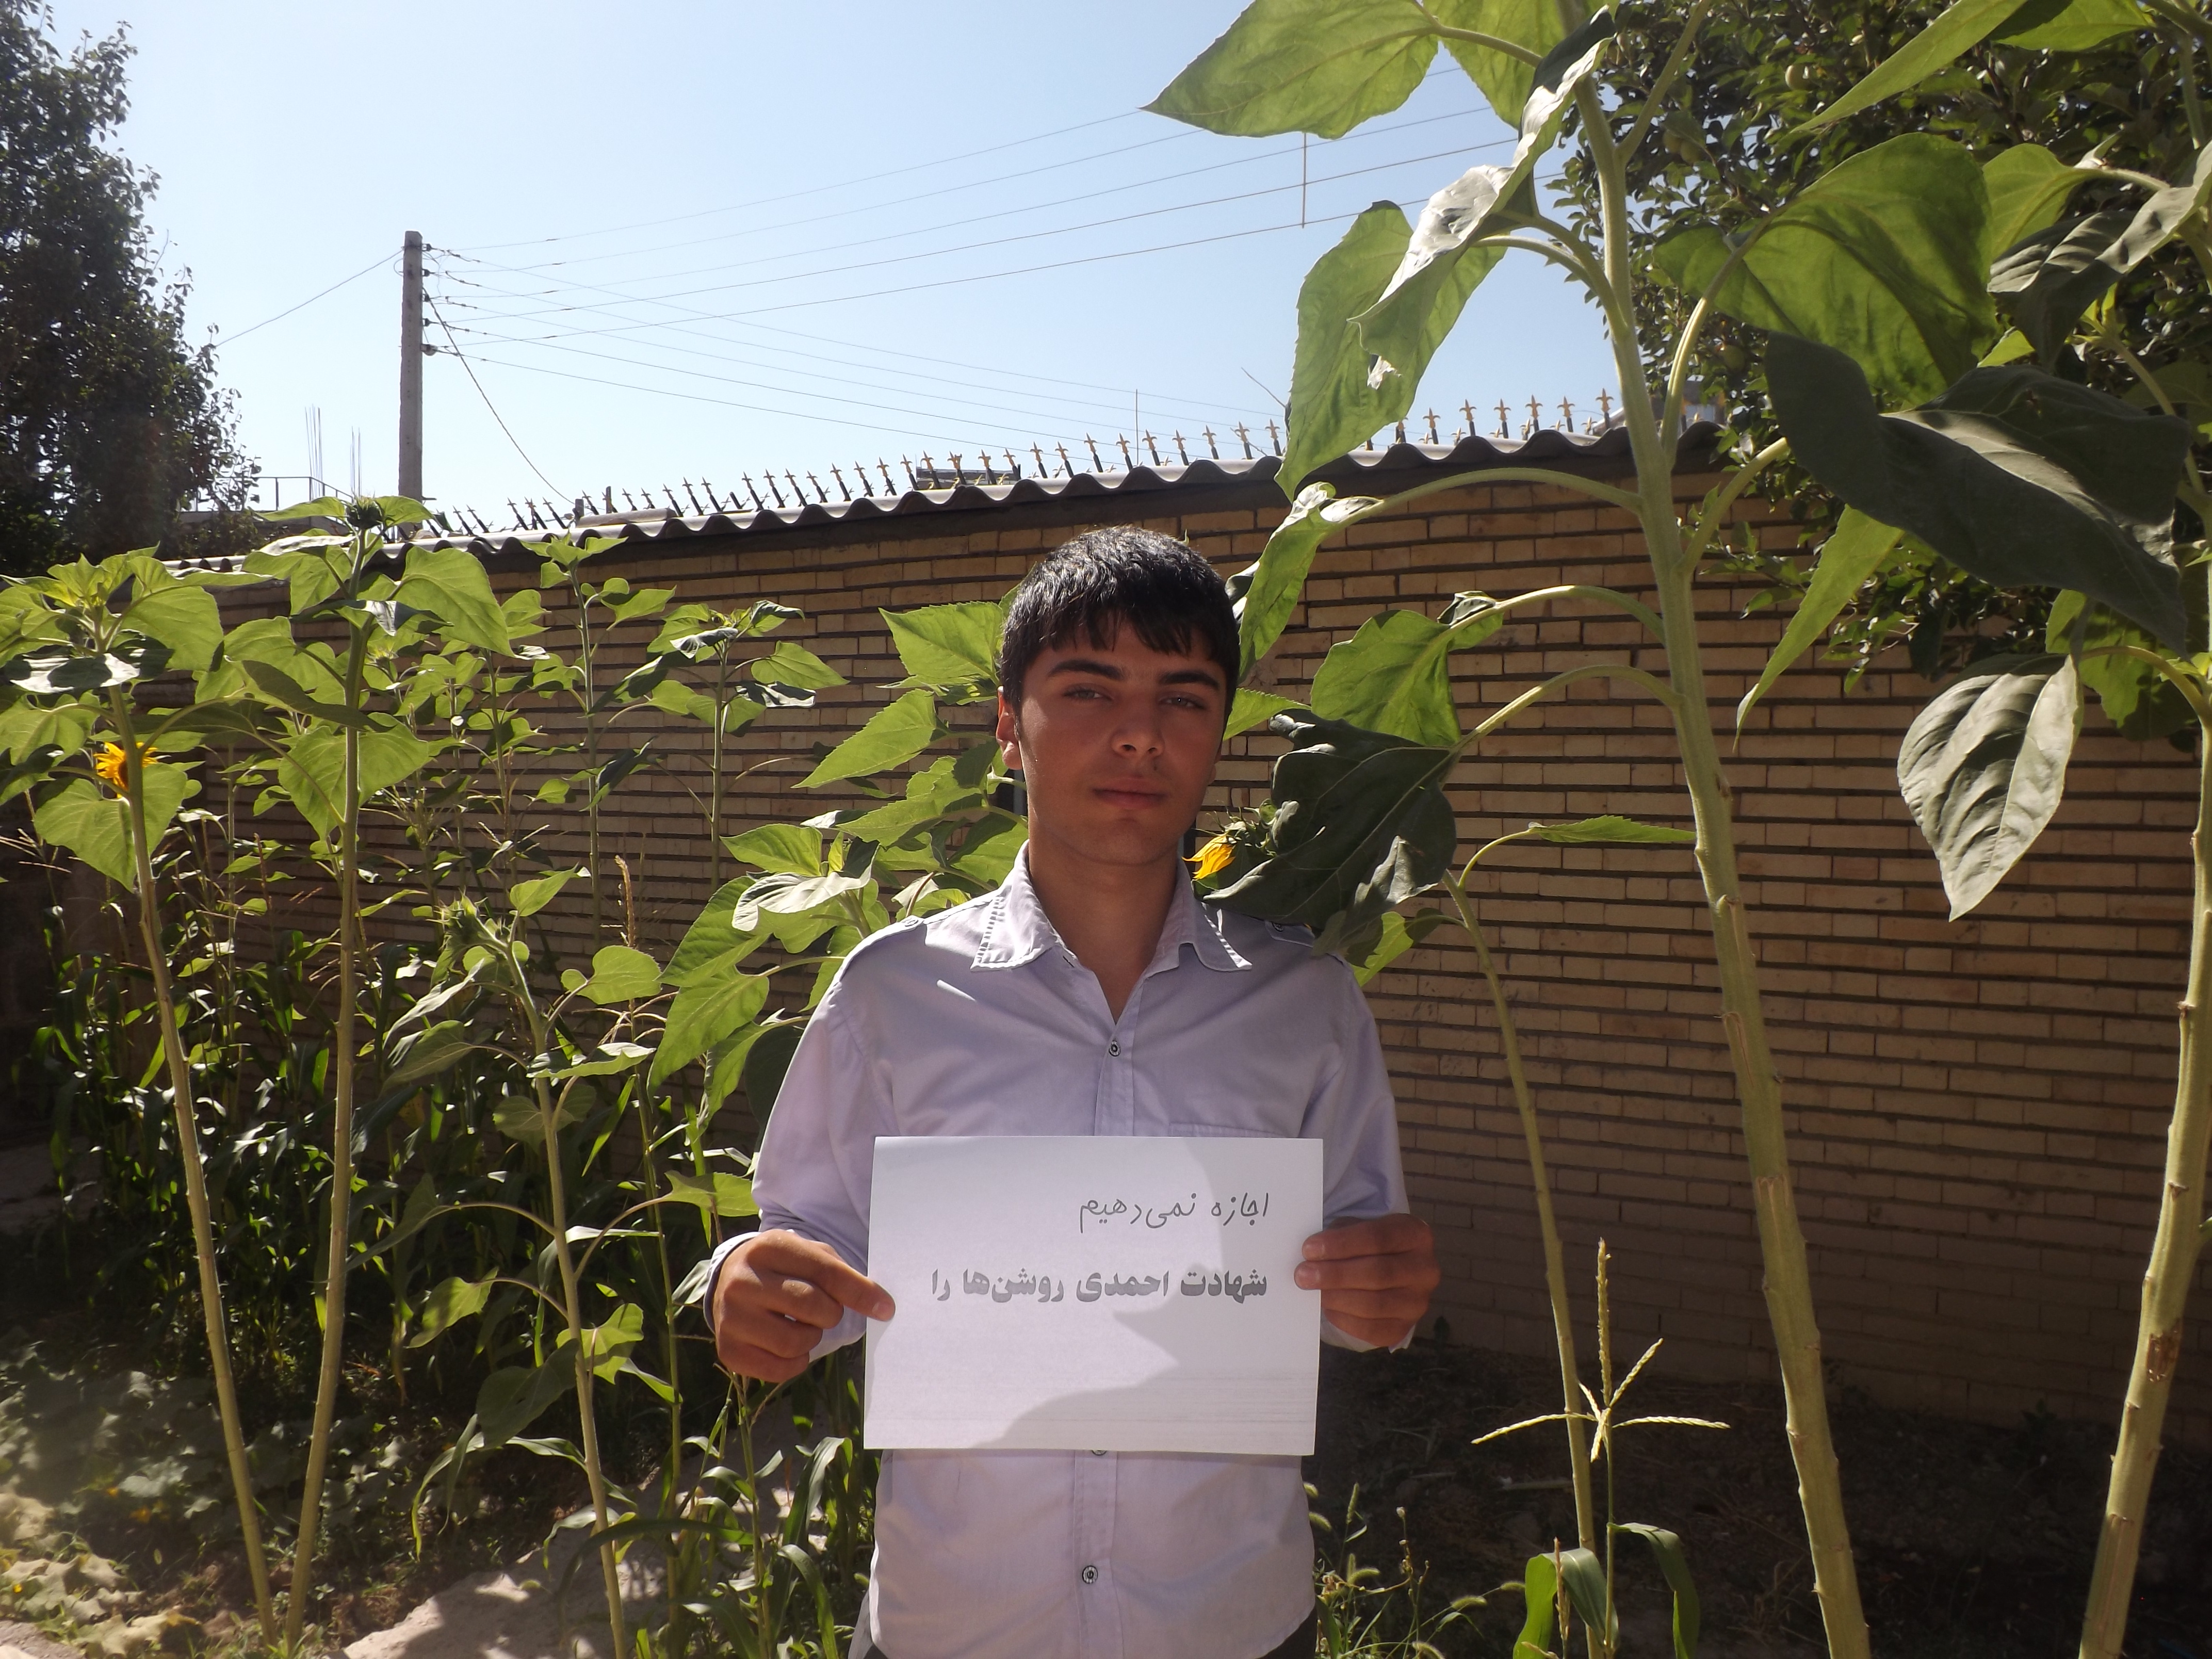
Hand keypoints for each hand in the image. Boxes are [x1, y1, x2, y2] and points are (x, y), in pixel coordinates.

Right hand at [712, 1228, 893, 1382]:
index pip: (825, 1272)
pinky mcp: (728, 1350)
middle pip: (812, 1307)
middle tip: (825, 1311)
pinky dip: (795, 1362)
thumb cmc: (781, 1269)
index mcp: (769, 1248)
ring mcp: (731, 1317)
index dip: (861, 1292)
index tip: (886, 1308)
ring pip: (795, 1342)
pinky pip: (779, 1370)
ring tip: (801, 1325)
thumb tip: (880, 1305)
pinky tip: (788, 1345)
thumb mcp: (807, 1255)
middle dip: (831, 1314)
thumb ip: (840, 1274)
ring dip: (811, 1339)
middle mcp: (744, 1281)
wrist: (728, 1283)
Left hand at [1293, 1212, 1438, 1348]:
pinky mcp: (1403, 1329)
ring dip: (1336, 1297)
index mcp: (1416, 1234)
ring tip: (1311, 1290)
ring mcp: (1417, 1303)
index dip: (1342, 1244)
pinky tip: (1327, 1307)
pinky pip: (1371, 1330)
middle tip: (1302, 1274)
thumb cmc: (1367, 1246)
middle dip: (1335, 1274)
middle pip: (1378, 1273)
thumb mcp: (1357, 1228)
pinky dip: (1343, 1319)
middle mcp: (1425, 1270)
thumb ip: (1339, 1236)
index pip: (1379, 1237)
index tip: (1310, 1249)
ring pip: (1374, 1304)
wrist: (1387, 1272)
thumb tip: (1311, 1255)